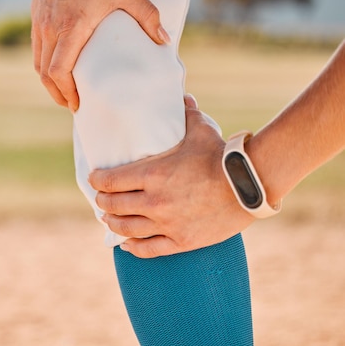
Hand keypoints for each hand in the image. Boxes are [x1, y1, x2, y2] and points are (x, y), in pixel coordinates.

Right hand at [31, 0, 168, 111]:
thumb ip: (147, 16)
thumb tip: (164, 41)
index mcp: (71, 28)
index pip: (59, 71)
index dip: (66, 92)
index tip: (77, 104)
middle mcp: (51, 30)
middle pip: (46, 75)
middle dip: (58, 94)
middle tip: (72, 105)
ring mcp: (41, 25)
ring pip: (38, 64)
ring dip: (49, 82)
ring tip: (64, 91)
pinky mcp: (36, 19)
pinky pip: (36, 50)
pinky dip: (45, 65)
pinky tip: (56, 67)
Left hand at [88, 96, 254, 257]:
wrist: (250, 186)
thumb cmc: (222, 156)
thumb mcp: (200, 129)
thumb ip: (185, 113)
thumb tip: (182, 96)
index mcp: (152, 174)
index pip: (109, 181)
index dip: (96, 180)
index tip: (94, 178)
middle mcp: (154, 202)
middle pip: (113, 205)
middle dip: (102, 201)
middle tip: (100, 199)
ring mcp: (167, 224)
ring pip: (126, 229)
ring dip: (112, 223)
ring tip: (107, 219)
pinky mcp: (181, 242)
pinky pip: (148, 249)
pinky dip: (133, 247)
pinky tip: (126, 245)